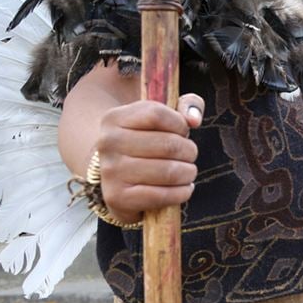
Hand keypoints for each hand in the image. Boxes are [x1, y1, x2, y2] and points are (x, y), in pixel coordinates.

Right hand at [96, 93, 203, 224]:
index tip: (181, 133)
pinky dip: (182, 192)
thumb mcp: (161, 118)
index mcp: (114, 118)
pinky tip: (183, 188)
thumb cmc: (145, 144)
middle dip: (189, 151)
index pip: (158, 114)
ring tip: (187, 172)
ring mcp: (110, 171)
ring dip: (188, 173)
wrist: (115, 179)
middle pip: (169, 144)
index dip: (180, 124)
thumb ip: (186, 106)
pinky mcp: (117, 197)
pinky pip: (163, 195)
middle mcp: (108, 143)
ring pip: (170, 171)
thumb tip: (194, 119)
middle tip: (188, 156)